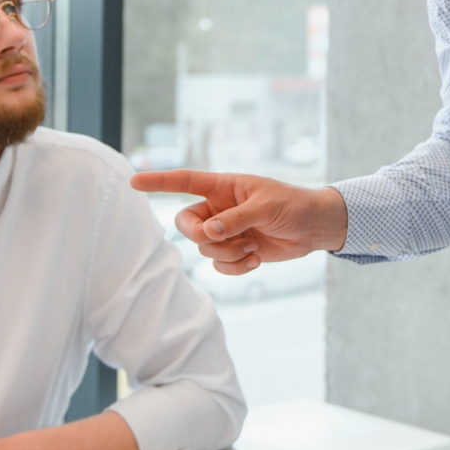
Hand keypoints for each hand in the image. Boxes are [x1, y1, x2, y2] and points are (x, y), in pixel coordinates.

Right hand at [130, 170, 348, 273]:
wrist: (315, 227)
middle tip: (222, 237)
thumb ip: (236, 218)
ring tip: (252, 247)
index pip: (184, 181)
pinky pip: (218, 265)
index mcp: (223, 187)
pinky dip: (234, 267)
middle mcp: (219, 208)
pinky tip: (255, 260)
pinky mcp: (235, 251)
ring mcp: (226, 231)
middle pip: (185, 223)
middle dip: (199, 235)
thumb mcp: (267, 207)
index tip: (134, 182)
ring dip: (226, 253)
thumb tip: (208, 231)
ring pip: (203, 248)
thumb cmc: (293, 205)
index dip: (158, 181)